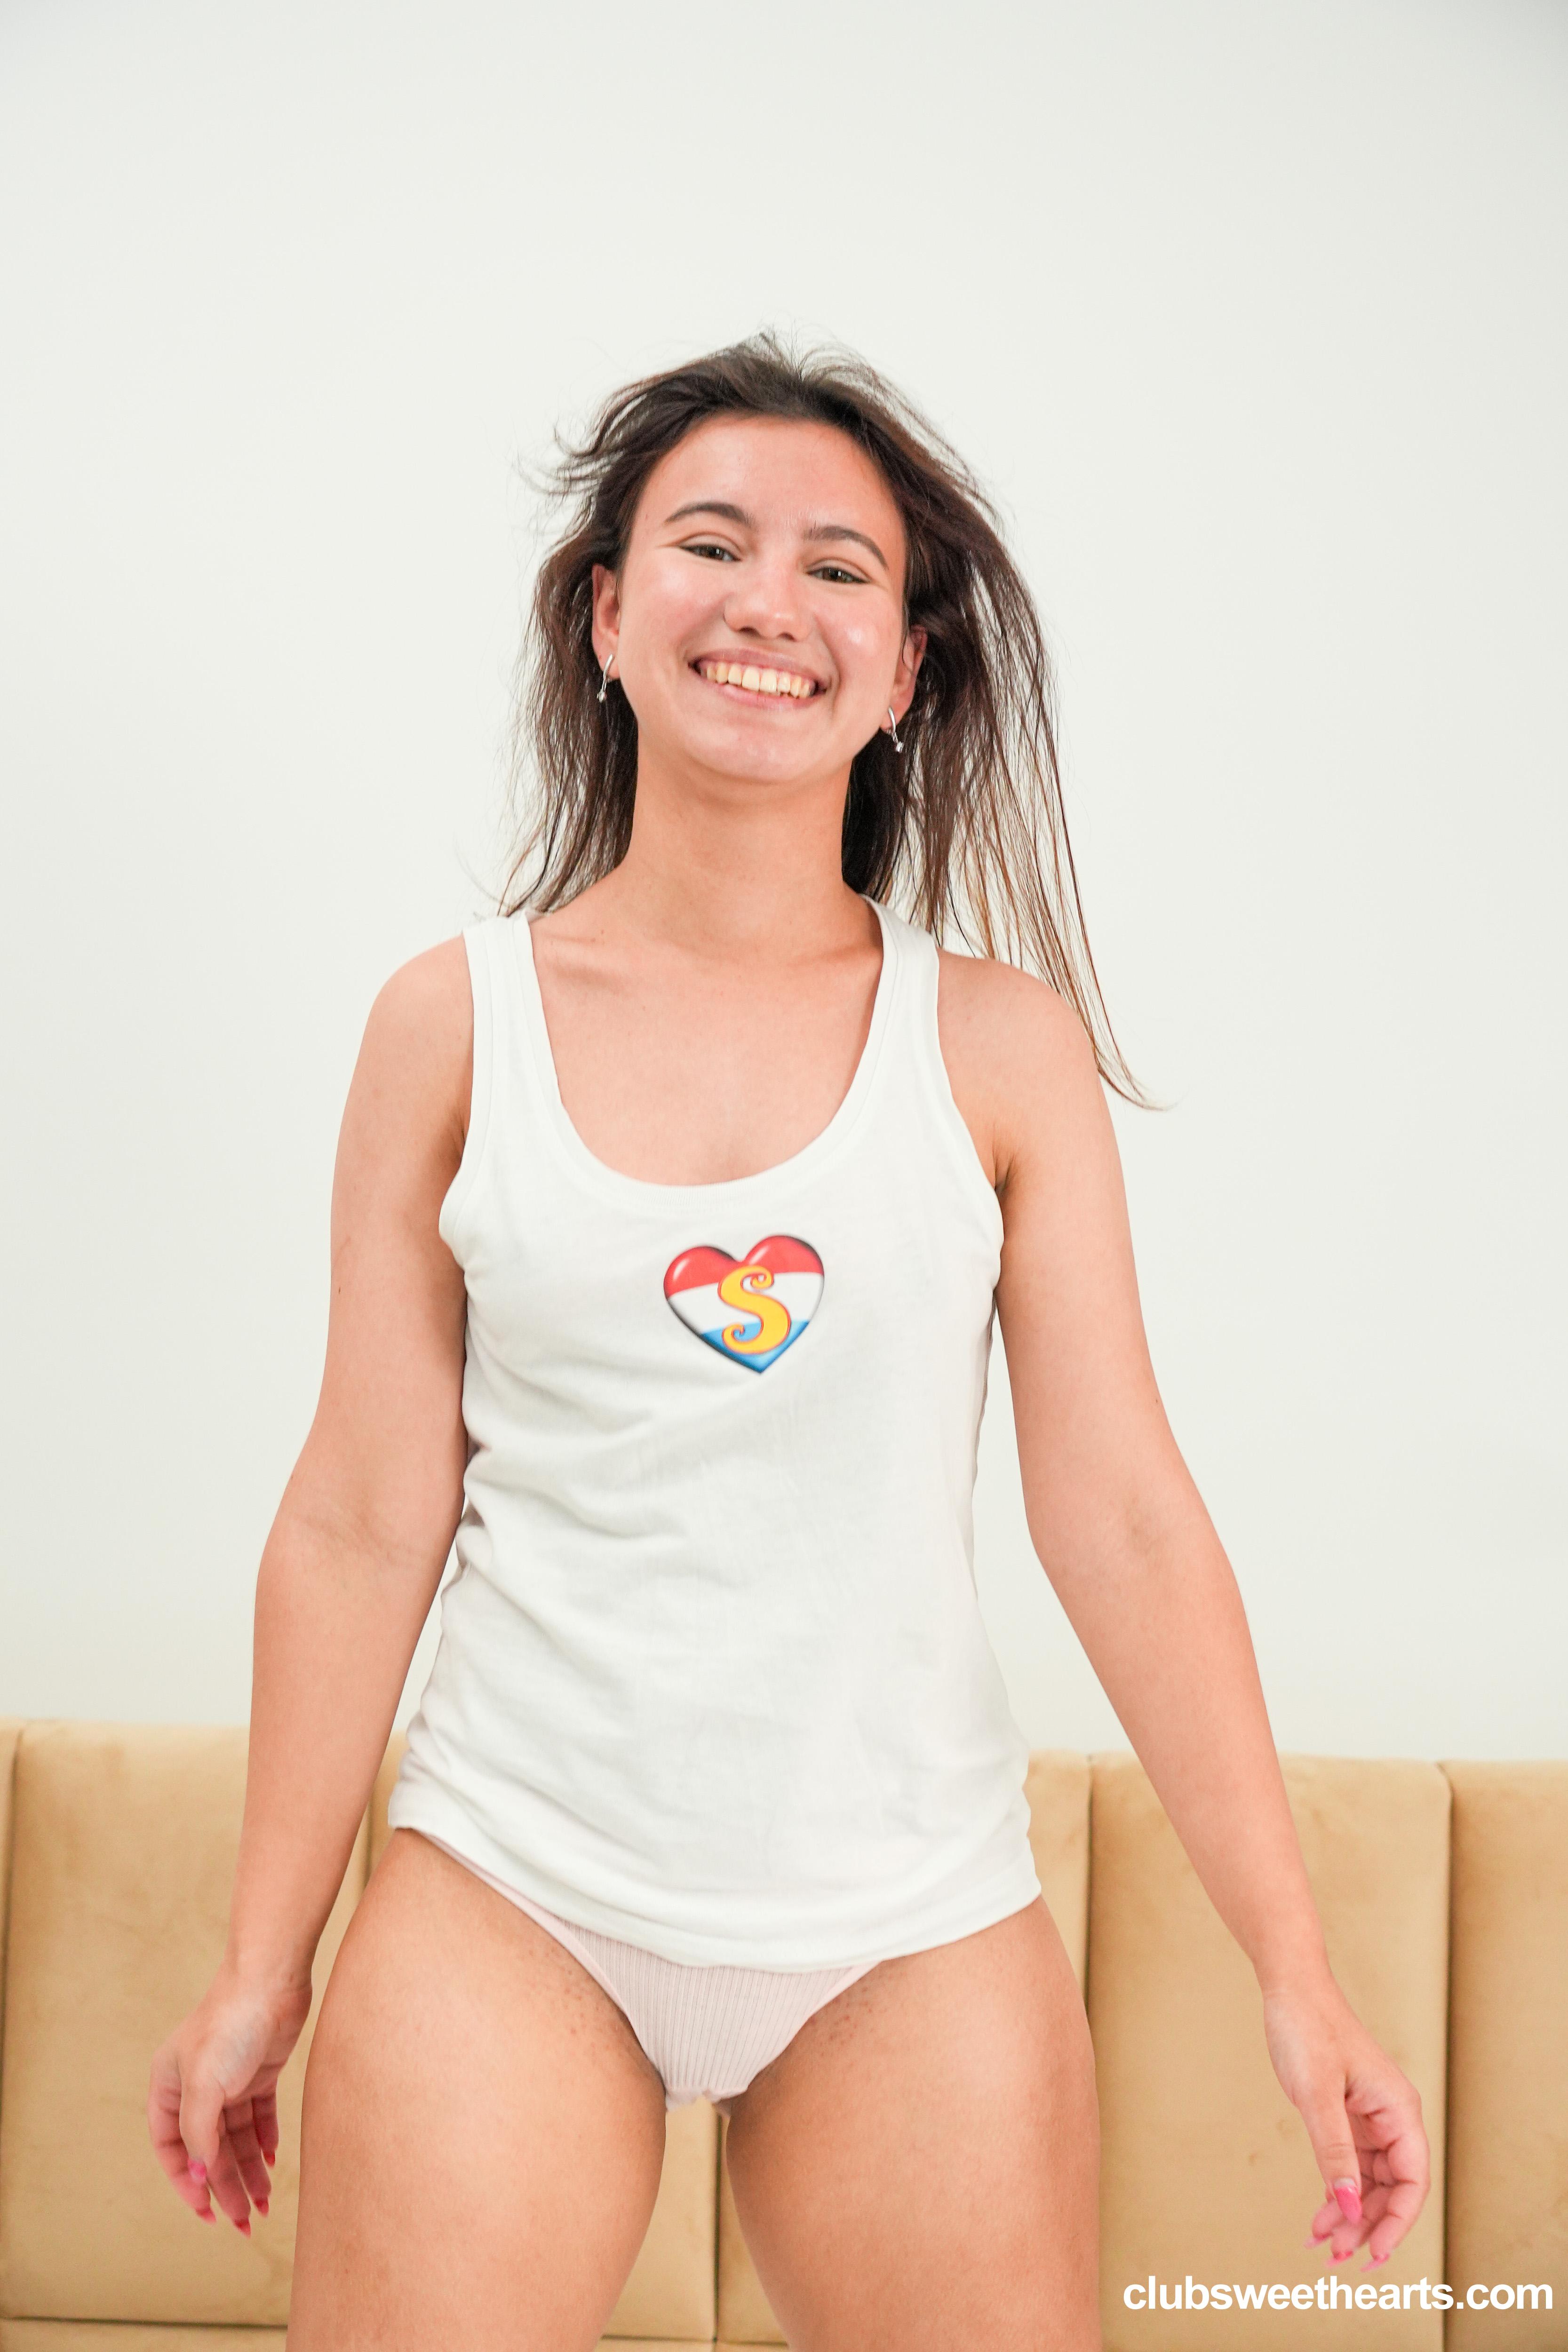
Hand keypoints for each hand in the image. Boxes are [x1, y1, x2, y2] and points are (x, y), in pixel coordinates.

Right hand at [147, 1967, 312, 2231]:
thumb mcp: (204, 2084)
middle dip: (225, 2187)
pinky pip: (259, 2117)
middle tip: (245, 2222)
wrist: (271, 1980)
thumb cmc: (229, 2025)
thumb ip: (198, 2133)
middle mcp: (197, 2086)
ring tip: (264, 2205)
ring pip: (236, 2138)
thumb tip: (202, 2176)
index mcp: (169, 2087)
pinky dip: (264, 2141)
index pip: (171, 2149)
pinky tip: (273, 2164)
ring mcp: (229, 2079)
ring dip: (248, 2171)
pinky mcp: (260, 2070)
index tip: (209, 2214)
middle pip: (209, 2149)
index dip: (188, 2184)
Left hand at [1262, 1972, 1429, 2269]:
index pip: (1412, 2182)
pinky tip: (1318, 2217)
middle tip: (1335, 2256)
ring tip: (1320, 2243)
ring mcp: (1369, 2118)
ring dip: (1349, 2214)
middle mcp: (1391, 2118)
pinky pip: (1350, 2165)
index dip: (1397, 2223)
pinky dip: (1336, 2192)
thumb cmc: (1308, 2028)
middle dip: (1366, 2226)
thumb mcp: (1316, 2093)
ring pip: (1370, 2182)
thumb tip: (1348, 2209)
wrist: (1290, 1989)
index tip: (1374, 2255)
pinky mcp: (1347, 2116)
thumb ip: (1334, 2152)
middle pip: (1392, 2189)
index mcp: (1399, 2110)